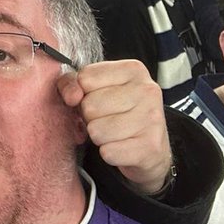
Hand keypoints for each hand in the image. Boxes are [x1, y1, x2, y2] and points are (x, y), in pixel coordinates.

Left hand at [59, 60, 170, 194]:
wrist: (150, 148)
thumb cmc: (119, 113)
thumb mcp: (95, 88)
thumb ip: (72, 83)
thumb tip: (71, 96)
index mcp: (133, 69)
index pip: (85, 78)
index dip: (83, 94)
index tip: (99, 99)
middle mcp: (147, 90)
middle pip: (89, 106)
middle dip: (91, 117)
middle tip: (108, 119)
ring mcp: (151, 118)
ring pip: (96, 131)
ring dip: (99, 136)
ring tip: (115, 133)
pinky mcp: (150, 146)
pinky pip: (107, 152)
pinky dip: (109, 153)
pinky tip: (122, 147)